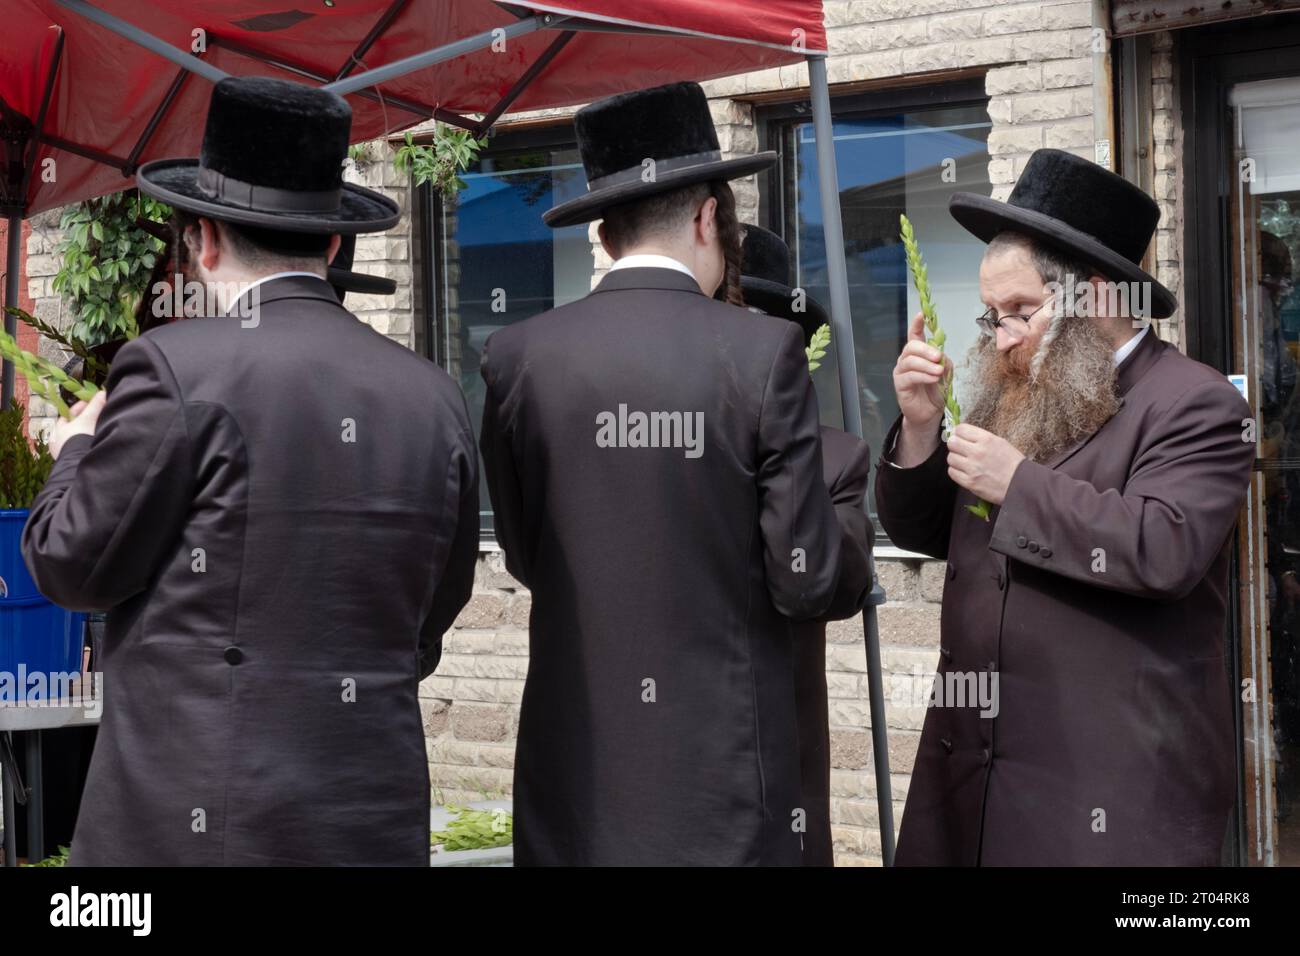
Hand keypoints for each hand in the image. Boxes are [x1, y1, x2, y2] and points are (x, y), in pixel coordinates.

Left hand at [51, 390, 106, 459]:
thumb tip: (102, 392)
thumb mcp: (88, 419)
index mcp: (57, 430)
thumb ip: (95, 406)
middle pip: (74, 427)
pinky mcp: (74, 462)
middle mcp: (59, 442)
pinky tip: (98, 441)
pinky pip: (82, 449)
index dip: (80, 408)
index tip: (91, 403)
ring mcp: (66, 453)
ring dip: (88, 433)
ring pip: (78, 438)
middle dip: (86, 420)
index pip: (68, 415)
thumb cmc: (78, 438)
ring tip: (100, 428)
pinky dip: (89, 444)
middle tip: (98, 415)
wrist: (79, 462)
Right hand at [891, 310, 951, 465]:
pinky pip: (910, 376)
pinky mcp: (900, 385)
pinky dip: (923, 375)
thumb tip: (939, 357)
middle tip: (938, 356)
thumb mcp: (945, 372)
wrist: (930, 413)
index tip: (921, 314)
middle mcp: (907, 360)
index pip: (915, 335)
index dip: (917, 324)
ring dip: (926, 365)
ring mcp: (902, 372)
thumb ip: (943, 361)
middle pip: (911, 346)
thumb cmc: (936, 391)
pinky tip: (933, 378)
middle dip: (925, 349)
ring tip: (938, 371)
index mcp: (918, 354)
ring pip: (910, 361)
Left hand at [945, 423, 1024, 505]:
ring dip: (956, 459)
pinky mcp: (969, 482)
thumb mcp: (1000, 443)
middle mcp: (977, 452)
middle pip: (952, 443)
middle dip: (955, 445)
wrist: (1021, 484)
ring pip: (950, 458)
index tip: (960, 437)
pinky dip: (956, 472)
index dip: (959, 432)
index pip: (960, 429)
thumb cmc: (1013, 463)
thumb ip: (981, 438)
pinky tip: (964, 472)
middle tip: (960, 450)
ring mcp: (972, 468)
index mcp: (986, 439)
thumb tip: (963, 435)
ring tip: (964, 462)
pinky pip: (952, 472)